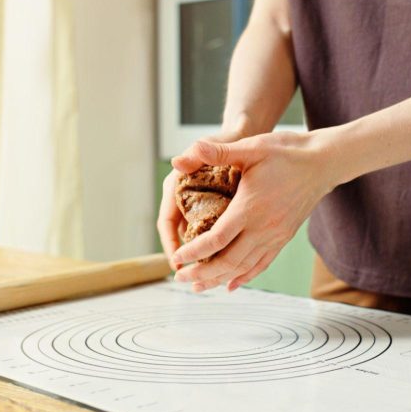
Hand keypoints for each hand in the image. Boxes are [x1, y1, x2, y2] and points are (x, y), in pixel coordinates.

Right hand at [157, 129, 247, 269]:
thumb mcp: (213, 146)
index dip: (170, 244)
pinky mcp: (215, 209)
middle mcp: (185, 199)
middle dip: (186, 257)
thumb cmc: (227, 140)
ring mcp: (200, 205)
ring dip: (203, 257)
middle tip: (193, 277)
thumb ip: (197, 154)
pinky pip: (212, 234)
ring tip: (212, 276)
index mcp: (177, 187)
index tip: (177, 262)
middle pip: (181, 236)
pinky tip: (230, 262)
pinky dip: (218, 249)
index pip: (166, 223)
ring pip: (197, 237)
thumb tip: (176, 161)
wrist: (243, 135)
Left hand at [171, 130, 338, 291]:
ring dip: (219, 279)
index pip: (216, 239)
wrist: (323, 162)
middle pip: (228, 261)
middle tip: (179, 278)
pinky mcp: (284, 238)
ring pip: (244, 267)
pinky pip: (262, 264)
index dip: (193, 252)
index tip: (176, 258)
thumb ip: (216, 152)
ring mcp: (275, 236)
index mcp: (250, 208)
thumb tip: (179, 158)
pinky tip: (231, 284)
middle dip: (201, 272)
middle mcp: (263, 228)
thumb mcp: (250, 147)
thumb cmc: (286, 152)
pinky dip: (244, 276)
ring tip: (198, 286)